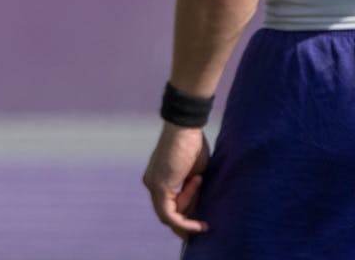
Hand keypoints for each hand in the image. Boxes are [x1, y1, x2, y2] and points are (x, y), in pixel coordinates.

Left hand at [143, 123, 210, 237]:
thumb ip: (192, 191)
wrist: (185, 128)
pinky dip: (184, 223)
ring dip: (191, 212)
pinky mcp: (160, 186)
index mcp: (158, 179)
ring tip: (200, 181)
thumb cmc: (193, 145)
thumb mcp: (195, 174)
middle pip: (168, 213)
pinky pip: (170, 215)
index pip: (169, 206)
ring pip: (170, 215)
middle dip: (186, 222)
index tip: (202, 223)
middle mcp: (151, 182)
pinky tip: (199, 225)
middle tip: (203, 227)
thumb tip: (198, 211)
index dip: (186, 216)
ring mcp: (153, 185)